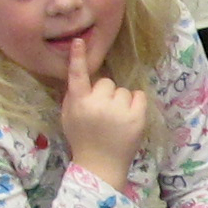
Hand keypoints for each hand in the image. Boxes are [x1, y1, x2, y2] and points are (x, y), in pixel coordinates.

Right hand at [61, 37, 150, 180]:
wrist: (101, 166)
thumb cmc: (83, 140)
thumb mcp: (68, 117)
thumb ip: (73, 95)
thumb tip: (81, 75)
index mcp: (79, 103)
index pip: (78, 75)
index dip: (78, 58)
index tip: (80, 41)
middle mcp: (99, 104)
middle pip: (106, 82)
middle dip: (105, 93)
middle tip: (103, 112)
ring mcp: (119, 111)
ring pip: (123, 90)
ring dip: (120, 101)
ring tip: (116, 119)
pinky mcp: (137, 118)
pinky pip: (139, 96)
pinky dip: (136, 103)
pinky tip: (129, 116)